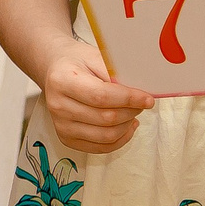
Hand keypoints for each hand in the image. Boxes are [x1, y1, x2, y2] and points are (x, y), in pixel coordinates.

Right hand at [38, 38, 151, 152]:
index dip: (128, 99)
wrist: (57, 72)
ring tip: (133, 113)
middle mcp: (58, 105)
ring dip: (127, 126)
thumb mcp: (96, 57)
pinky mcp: (67, 138)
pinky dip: (120, 139)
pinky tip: (126, 126)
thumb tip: (140, 94)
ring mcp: (61, 125)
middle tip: (140, 103)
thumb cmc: (78, 63)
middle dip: (131, 112)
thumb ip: (116, 75)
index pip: (101, 96)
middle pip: (105, 118)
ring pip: (106, 136)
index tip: (147, 99)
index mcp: (62, 81)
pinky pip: (101, 147)